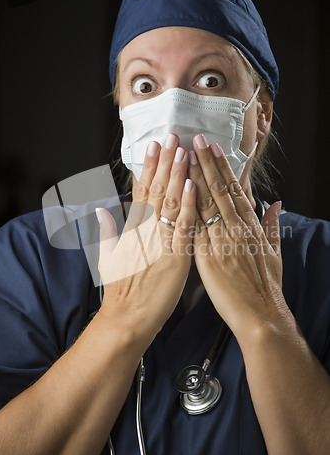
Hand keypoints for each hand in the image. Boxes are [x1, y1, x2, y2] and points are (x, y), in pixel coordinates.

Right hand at [96, 134, 195, 342]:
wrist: (126, 319)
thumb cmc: (119, 290)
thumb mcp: (106, 258)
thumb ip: (106, 231)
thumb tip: (100, 210)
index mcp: (132, 230)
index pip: (140, 192)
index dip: (147, 168)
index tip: (152, 147)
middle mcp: (145, 232)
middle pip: (156, 191)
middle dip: (164, 163)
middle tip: (172, 137)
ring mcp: (160, 244)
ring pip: (170, 204)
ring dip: (177, 176)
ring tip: (183, 152)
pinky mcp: (175, 259)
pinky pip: (183, 229)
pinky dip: (188, 207)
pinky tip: (193, 186)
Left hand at [188, 134, 285, 339]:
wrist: (261, 315)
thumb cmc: (266, 286)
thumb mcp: (274, 253)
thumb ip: (272, 226)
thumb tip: (276, 204)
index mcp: (251, 227)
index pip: (235, 190)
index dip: (222, 167)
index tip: (213, 149)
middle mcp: (236, 229)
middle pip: (219, 190)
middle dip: (206, 163)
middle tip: (195, 139)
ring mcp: (222, 241)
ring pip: (206, 203)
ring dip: (194, 176)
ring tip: (184, 155)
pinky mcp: (208, 257)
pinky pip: (195, 227)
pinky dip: (188, 207)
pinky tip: (179, 191)